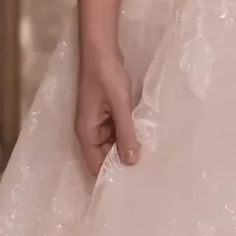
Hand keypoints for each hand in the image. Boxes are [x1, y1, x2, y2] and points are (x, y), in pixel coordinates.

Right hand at [75, 44, 139, 175]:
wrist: (101, 49)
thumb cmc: (106, 76)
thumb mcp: (119, 106)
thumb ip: (126, 133)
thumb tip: (132, 162)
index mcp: (86, 132)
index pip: (95, 165)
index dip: (109, 177)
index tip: (129, 186)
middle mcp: (90, 131)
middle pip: (104, 156)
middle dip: (121, 163)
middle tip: (145, 175)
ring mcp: (98, 122)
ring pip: (112, 144)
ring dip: (126, 149)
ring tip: (148, 160)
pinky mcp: (107, 114)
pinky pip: (117, 132)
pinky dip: (128, 136)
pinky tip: (144, 140)